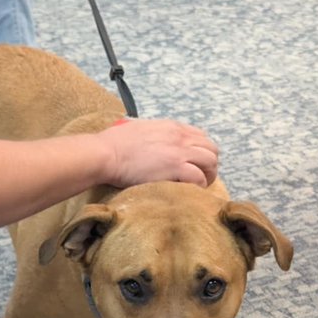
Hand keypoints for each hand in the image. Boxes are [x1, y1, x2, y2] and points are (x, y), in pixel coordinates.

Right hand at [98, 119, 218, 187]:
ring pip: (210, 161)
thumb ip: (153, 134)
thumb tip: (151, 142)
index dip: (201, 151)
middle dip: (209, 164)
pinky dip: (198, 186)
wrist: (106, 153)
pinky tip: (189, 190)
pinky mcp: (175, 167)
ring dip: (208, 175)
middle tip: (201, 177)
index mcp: (172, 127)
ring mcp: (179, 152)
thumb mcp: (139, 129)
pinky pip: (199, 177)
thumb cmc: (114, 144)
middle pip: (211, 148)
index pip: (200, 136)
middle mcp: (179, 137)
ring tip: (199, 186)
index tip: (195, 163)